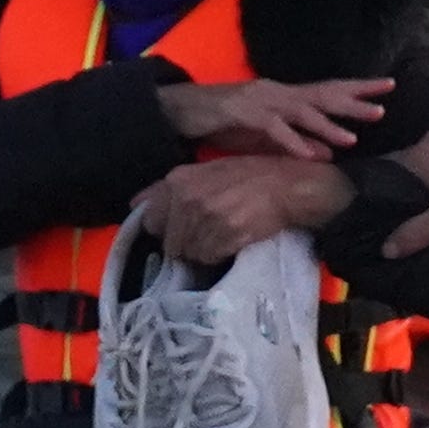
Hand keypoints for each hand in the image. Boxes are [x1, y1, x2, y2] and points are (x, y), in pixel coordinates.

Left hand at [141, 154, 352, 263]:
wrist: (293, 185)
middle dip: (184, 242)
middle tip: (207, 232)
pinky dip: (219, 254)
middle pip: (169, 242)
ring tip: (224, 234)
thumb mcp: (208, 170)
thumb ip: (170, 188)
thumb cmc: (252, 175)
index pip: (151, 220)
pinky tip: (233, 239)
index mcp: (179, 180)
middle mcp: (188, 199)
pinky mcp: (226, 235)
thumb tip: (135, 203)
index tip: (181, 227)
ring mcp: (207, 218)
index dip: (166, 227)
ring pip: (189, 252)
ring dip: (204, 249)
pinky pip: (209, 257)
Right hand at [158, 77, 389, 158]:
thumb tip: (330, 153)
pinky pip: (272, 129)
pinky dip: (292, 142)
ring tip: (352, 139)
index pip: (328, 89)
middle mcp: (278, 92)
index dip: (357, 88)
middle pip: (322, 94)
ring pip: (301, 112)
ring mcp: (261, 100)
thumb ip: (297, 142)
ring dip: (327, 125)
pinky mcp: (242, 112)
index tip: (387, 87)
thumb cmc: (224, 121)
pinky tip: (309, 154)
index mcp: (285, 95)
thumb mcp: (266, 135)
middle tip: (383, 107)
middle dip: (353, 100)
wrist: (182, 109)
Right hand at [377, 129, 428, 258]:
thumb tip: (385, 249)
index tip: (372, 211)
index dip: (376, 192)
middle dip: (398, 190)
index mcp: (419, 156)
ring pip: (422, 164)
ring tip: (418, 207)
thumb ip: (415, 233)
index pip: (383, 172)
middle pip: (401, 167)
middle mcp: (428, 142)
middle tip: (394, 215)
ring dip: (418, 183)